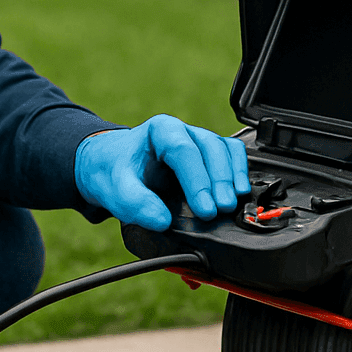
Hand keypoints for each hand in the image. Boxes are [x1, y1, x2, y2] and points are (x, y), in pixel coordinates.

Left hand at [75, 116, 249, 231]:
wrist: (111, 166)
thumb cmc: (115, 173)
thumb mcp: (115, 189)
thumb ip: (135, 204)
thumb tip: (162, 220)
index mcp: (159, 131)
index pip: (184, 151)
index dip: (197, 181)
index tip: (204, 209)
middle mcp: (182, 131)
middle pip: (210, 147)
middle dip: (219, 180)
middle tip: (222, 209)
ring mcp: (197, 141)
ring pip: (224, 149)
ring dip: (232, 176)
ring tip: (233, 203)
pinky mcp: (207, 154)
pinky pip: (230, 154)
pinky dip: (239, 171)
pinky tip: (240, 191)